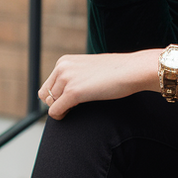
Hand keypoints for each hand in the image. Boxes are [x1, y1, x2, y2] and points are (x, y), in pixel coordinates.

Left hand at [39, 49, 161, 119]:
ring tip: (76, 108)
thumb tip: (67, 93)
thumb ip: (76, 76)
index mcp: (64, 61)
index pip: (48, 84)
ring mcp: (66, 79)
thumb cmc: (118, 71)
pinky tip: (71, 114)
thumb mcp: (90, 69)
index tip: (70, 101)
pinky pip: (55, 111)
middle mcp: (62, 68)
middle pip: (45, 95)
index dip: (57, 96)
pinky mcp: (72, 92)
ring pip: (50, 103)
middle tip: (71, 107)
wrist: (132, 70)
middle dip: (56, 103)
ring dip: (61, 109)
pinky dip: (60, 116)